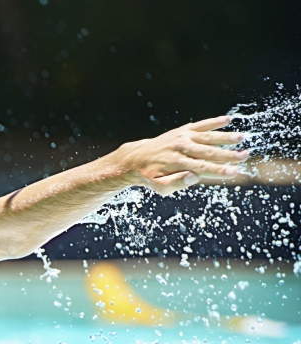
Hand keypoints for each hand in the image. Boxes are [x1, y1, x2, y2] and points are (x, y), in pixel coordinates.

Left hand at [115, 115, 248, 195]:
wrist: (136, 158)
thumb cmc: (150, 176)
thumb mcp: (158, 186)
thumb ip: (175, 183)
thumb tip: (194, 177)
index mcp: (176, 163)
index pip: (202, 168)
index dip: (219, 171)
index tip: (234, 172)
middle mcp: (181, 148)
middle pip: (208, 152)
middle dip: (227, 155)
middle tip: (245, 156)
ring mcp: (182, 137)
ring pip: (207, 137)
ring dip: (225, 137)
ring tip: (241, 138)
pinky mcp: (183, 130)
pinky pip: (200, 125)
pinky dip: (213, 122)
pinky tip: (227, 119)